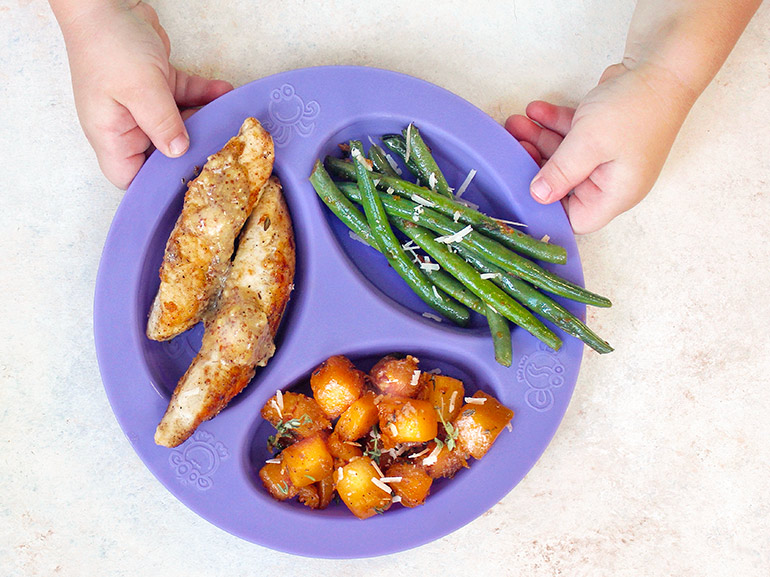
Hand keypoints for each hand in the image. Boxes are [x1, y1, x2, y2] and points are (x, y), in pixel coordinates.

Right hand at [57, 1, 232, 188]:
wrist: (106, 0)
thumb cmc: (108, 44)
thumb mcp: (140, 89)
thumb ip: (162, 123)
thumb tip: (179, 152)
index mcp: (110, 134)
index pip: (129, 176)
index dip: (154, 185)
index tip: (186, 184)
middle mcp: (126, 123)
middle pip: (162, 152)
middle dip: (191, 151)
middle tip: (220, 153)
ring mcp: (142, 104)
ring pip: (180, 124)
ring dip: (204, 119)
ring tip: (228, 120)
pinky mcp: (158, 83)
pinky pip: (186, 97)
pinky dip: (205, 95)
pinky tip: (224, 92)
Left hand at [505, 62, 692, 233]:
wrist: (665, 63)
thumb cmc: (635, 108)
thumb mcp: (589, 144)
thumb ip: (560, 173)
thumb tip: (538, 196)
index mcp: (615, 194)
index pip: (575, 218)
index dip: (547, 209)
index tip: (520, 190)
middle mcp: (612, 179)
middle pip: (563, 185)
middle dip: (535, 164)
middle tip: (512, 147)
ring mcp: (609, 155)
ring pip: (564, 156)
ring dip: (538, 139)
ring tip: (515, 122)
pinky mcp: (604, 132)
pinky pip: (572, 136)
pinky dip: (554, 124)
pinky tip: (535, 110)